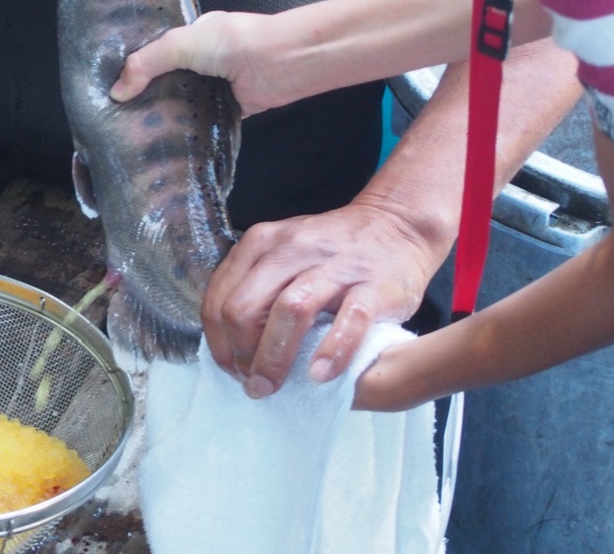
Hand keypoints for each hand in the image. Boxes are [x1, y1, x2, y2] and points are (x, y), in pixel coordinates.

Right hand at [109, 10, 292, 114]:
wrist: (279, 63)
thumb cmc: (232, 42)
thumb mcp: (180, 43)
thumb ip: (147, 63)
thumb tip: (116, 92)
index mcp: (192, 37)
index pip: (157, 52)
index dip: (136, 67)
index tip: (112, 86)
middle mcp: (203, 61)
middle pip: (167, 79)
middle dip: (146, 94)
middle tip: (117, 114)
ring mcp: (215, 85)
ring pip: (183, 102)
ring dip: (166, 114)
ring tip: (133, 131)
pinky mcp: (228, 109)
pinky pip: (202, 121)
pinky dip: (188, 129)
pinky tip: (165, 140)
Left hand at [201, 198, 442, 398]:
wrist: (395, 225)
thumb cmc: (330, 252)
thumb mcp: (281, 254)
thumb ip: (253, 285)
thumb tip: (231, 345)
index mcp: (262, 243)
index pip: (219, 298)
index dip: (218, 342)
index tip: (230, 367)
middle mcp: (292, 249)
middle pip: (245, 307)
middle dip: (241, 355)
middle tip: (252, 384)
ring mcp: (334, 265)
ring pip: (290, 310)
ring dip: (273, 358)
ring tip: (271, 387)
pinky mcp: (374, 284)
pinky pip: (350, 318)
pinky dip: (333, 350)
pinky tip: (319, 375)